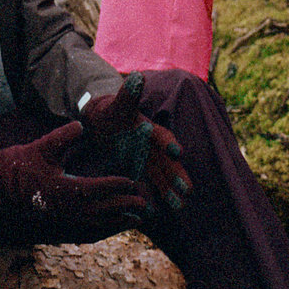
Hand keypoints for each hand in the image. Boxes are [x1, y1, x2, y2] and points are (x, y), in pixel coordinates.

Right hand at [0, 123, 146, 235]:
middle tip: (144, 204)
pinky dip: (102, 232)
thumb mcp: (43, 146)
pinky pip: (86, 234)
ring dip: (118, 223)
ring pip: (97, 227)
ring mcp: (63, 222)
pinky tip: (111, 229)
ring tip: (136, 220)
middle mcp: (67, 210)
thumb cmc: (20, 165)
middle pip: (103, 212)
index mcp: (65, 190)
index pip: (98, 189)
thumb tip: (82, 126)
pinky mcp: (58, 227)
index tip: (132, 182)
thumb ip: (64, 136)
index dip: (117, 185)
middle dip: (125, 207)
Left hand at [79, 73, 191, 216]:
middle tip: (188, 190)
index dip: (168, 143)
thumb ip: (127, 94)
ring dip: (170, 189)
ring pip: (161, 175)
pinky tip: (155, 213)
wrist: (101, 122)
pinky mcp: (137, 169)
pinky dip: (152, 196)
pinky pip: (147, 183)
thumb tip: (137, 76)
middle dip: (176, 174)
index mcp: (147, 128)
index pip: (161, 136)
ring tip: (181, 206)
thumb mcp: (117, 103)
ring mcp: (145, 159)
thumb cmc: (110, 111)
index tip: (177, 152)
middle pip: (166, 161)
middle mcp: (150, 145)